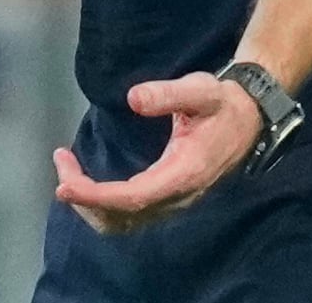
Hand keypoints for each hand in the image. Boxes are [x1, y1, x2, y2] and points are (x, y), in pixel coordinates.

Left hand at [52, 74, 265, 234]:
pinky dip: (102, 204)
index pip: (131, 197)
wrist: (249, 118)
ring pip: (122, 222)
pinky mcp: (168, 199)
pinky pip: (129, 216)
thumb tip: (133, 98)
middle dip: (85, 196)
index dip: (95, 194)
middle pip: (120, 216)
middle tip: (61, 161)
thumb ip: (167, 94)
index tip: (64, 183)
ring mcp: (173, 202)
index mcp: (183, 173)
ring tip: (68, 172)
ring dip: (90, 204)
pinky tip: (90, 181)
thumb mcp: (200, 90)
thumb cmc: (222, 103)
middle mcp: (177, 196)